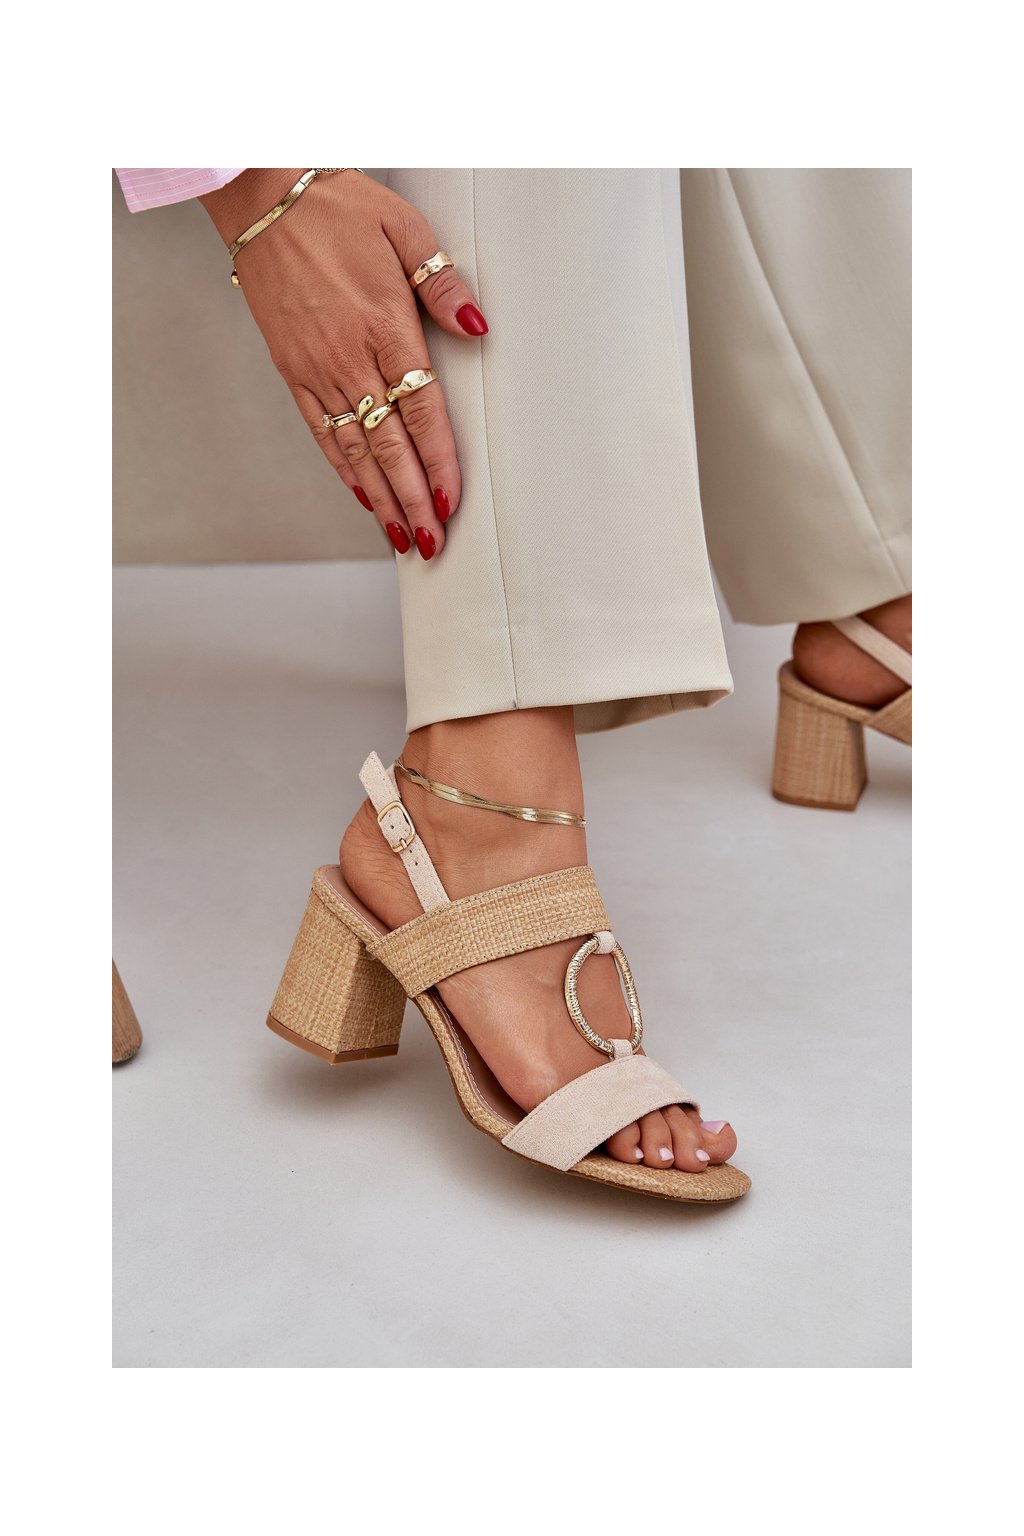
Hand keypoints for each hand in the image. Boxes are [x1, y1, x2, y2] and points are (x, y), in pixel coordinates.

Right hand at [201, 169, 488, 559]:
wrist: (262, 196)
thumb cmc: (338, 207)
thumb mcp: (405, 229)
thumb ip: (443, 285)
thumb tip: (479, 330)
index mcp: (385, 327)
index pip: (421, 413)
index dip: (439, 463)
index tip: (453, 502)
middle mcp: (349, 358)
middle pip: (390, 446)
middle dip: (414, 500)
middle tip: (432, 543)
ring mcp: (317, 369)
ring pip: (355, 450)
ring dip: (382, 498)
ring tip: (402, 537)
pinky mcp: (292, 370)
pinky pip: (321, 431)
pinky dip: (344, 469)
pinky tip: (363, 496)